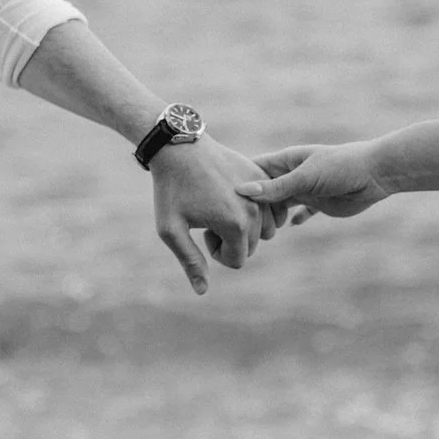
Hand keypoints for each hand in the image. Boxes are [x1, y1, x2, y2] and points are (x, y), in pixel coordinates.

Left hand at [150, 136, 276, 293]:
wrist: (178, 147)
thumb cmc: (171, 189)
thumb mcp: (171, 230)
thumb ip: (190, 261)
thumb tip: (202, 291)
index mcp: (235, 224)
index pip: (238, 260)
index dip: (216, 253)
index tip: (201, 232)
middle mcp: (254, 209)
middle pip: (251, 246)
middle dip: (230, 241)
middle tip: (207, 219)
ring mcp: (260, 191)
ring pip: (264, 229)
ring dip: (244, 227)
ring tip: (220, 209)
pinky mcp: (259, 176)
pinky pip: (268, 207)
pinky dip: (254, 210)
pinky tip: (230, 198)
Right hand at [239, 142, 391, 221]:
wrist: (375, 173)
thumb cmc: (341, 167)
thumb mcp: (305, 177)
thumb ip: (276, 187)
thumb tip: (242, 191)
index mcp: (286, 161)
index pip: (253, 170)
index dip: (237, 181)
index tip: (218, 197)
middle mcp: (292, 175)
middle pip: (264, 190)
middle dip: (250, 205)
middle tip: (232, 223)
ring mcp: (305, 189)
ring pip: (281, 204)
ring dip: (271, 217)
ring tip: (256, 231)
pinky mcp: (320, 203)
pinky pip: (303, 212)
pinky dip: (296, 219)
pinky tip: (291, 227)